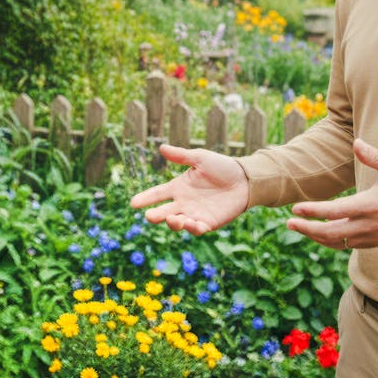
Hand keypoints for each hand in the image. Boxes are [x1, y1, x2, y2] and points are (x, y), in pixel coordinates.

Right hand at [129, 144, 249, 235]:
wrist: (244, 179)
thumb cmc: (222, 167)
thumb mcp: (200, 158)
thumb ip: (181, 156)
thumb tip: (161, 148)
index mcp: (179, 187)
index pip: (157, 194)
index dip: (145, 198)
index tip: (133, 203)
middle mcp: (184, 203)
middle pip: (164, 212)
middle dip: (155, 216)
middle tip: (149, 216)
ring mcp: (195, 214)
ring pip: (179, 223)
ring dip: (174, 223)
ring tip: (173, 219)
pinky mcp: (209, 223)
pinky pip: (197, 229)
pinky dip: (193, 228)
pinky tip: (192, 224)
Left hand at [287, 139, 377, 249]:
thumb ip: (374, 156)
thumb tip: (356, 143)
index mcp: (372, 204)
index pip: (336, 212)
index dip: (314, 211)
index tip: (295, 208)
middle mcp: (369, 224)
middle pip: (331, 233)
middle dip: (307, 229)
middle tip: (289, 223)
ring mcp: (371, 236)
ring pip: (337, 242)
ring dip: (315, 236)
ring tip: (298, 227)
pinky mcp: (373, 243)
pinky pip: (346, 245)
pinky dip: (329, 241)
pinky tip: (318, 233)